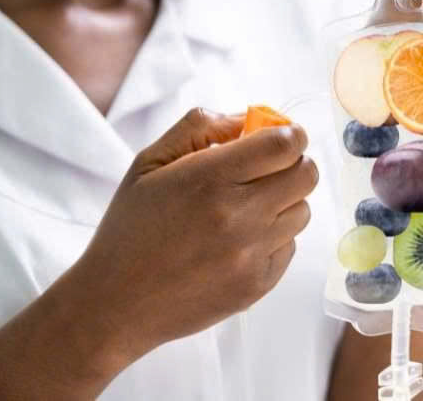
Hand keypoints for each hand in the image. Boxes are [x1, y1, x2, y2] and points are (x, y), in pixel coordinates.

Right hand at [72, 108, 317, 359]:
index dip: (292, 134)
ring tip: (248, 208)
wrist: (115, 304)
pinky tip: (239, 241)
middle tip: (270, 168)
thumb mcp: (150, 162)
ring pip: (303, 211)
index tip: (282, 137)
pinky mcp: (258, 285)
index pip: (287, 144)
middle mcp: (239, 216)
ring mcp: (252, 254)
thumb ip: (199, 127)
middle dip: (294, 163)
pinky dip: (274, 238)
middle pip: (307, 175)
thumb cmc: (130, 227)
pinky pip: (290, 246)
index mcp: (211, 178)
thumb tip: (248, 118)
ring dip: (285, 202)